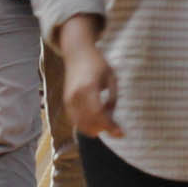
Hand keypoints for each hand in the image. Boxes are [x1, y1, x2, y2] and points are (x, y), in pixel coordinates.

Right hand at [56, 18, 122, 137]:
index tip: (121, 133)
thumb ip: (112, 99)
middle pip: (90, 122)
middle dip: (104, 129)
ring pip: (81, 124)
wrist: (77, 53)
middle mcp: (76, 95)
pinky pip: (75, 120)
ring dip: (94, 129)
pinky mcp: (66, 101)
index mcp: (89, 87)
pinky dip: (85, 125)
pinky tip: (96, 122)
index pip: (99, 114)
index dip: (110, 126)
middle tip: (116, 129)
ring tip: (106, 124)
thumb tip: (110, 118)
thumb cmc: (97, 64)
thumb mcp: (111, 78)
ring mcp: (69, 99)